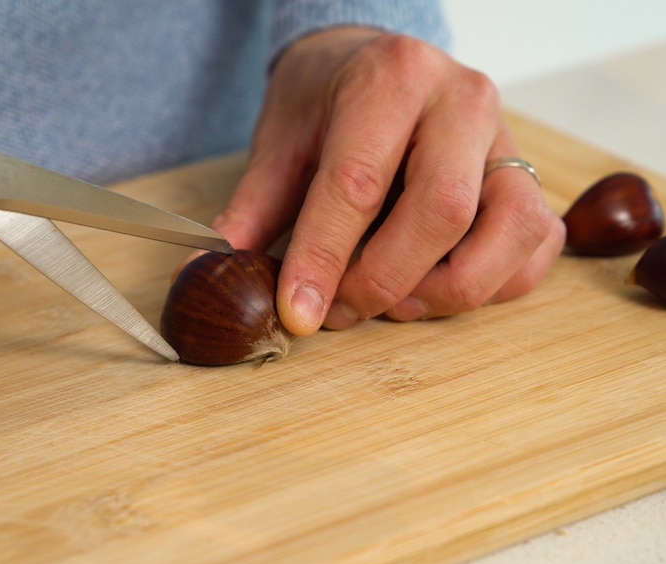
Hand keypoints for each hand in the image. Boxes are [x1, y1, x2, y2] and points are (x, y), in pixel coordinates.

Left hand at [211, 28, 565, 335]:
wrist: (376, 62)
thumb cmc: (326, 100)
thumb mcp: (279, 141)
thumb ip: (252, 209)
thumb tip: (217, 276)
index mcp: (391, 79)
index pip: (359, 181)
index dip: (324, 258)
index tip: (297, 312)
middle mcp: (461, 101)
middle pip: (441, 214)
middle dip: (382, 281)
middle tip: (337, 311)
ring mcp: (506, 139)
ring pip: (506, 237)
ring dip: (443, 291)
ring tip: (388, 299)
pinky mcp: (528, 177)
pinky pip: (533, 250)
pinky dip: (490, 286)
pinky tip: (434, 282)